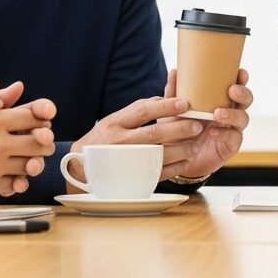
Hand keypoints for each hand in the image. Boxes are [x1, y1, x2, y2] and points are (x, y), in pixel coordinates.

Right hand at [0, 81, 51, 193]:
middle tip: (40, 142)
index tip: (39, 121)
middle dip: (44, 141)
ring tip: (28, 159)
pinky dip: (18, 181)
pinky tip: (12, 176)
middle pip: (41, 142)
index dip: (42, 117)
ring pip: (32, 165)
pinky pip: (15, 185)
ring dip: (34, 162)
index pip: (34, 116)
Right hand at [66, 85, 208, 189]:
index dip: (165, 106)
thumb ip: (136, 111)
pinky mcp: (131, 177)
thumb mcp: (113, 121)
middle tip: (197, 125)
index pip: (143, 111)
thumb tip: (164, 99)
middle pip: (154, 134)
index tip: (184, 103)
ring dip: (181, 150)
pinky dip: (174, 168)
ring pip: (159, 155)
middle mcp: (120, 142)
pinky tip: (187, 162)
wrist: (79, 168)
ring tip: (196, 144)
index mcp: (116, 123)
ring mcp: (125, 161)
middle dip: (179, 129)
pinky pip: (157, 173)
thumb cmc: (103, 140)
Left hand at [160, 68, 254, 180]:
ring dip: (233, 114)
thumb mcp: (173, 111)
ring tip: (218, 114)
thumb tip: (175, 71)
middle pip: (246, 100)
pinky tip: (213, 132)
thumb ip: (174, 93)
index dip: (241, 79)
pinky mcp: (230, 146)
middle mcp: (230, 113)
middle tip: (232, 90)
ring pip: (243, 118)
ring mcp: (232, 129)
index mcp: (220, 100)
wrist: (176, 158)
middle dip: (243, 93)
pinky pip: (234, 138)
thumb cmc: (178, 129)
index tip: (240, 72)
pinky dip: (225, 134)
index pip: (235, 86)